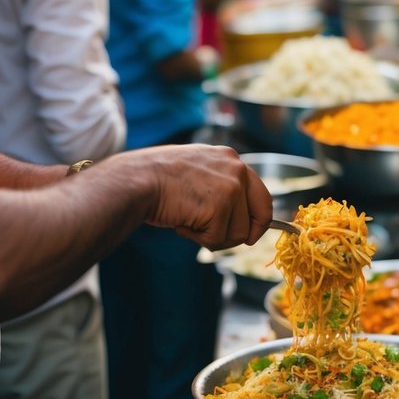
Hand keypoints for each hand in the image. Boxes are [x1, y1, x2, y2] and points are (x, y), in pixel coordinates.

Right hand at [139, 145, 271, 249]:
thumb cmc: (157, 179)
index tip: (250, 234)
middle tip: (220, 238)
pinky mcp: (220, 207)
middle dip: (243, 234)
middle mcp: (236, 169)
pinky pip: (218, 240)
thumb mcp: (197, 170)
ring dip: (212, 236)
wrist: (135, 180)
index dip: (258, 221)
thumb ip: (219, 185)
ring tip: (187, 221)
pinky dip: (198, 238)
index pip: (262, 195)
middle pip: (260, 217)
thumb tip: (238, 217)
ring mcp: (231, 187)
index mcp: (231, 158)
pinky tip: (181, 223)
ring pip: (238, 234)